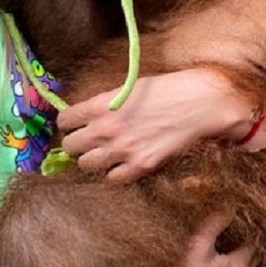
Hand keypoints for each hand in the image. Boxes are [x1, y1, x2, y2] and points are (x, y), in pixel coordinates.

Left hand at [58, 67, 265, 182]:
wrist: (201, 102)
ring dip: (92, 159)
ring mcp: (123, 150)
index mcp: (101, 104)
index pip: (64, 120)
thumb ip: (105, 102)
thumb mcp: (129, 87)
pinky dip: (114, 173)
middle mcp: (107, 129)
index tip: (74, 124)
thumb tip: (87, 114)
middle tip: (86, 141)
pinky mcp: (141, 165)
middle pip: (70, 146)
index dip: (68, 123)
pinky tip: (122, 164)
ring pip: (86, 165)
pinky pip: (112, 179)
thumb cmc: (167, 88)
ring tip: (103, 153)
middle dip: (76, 143)